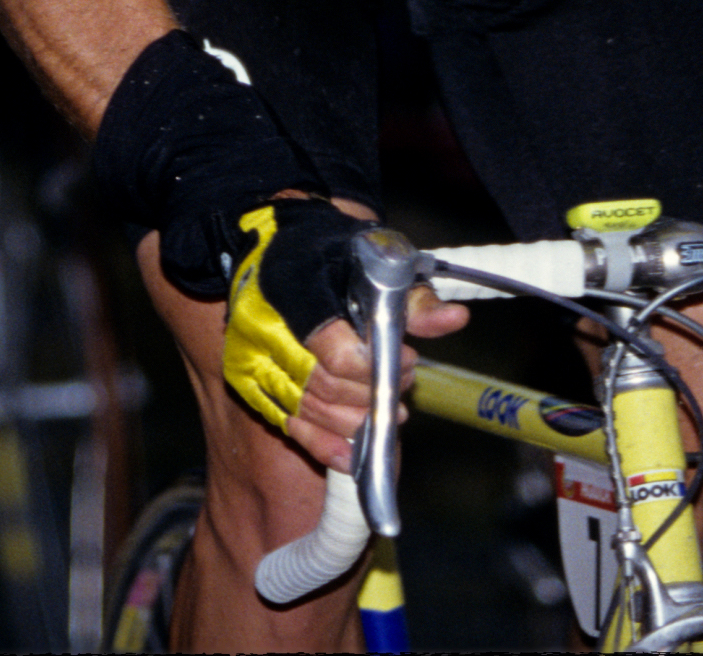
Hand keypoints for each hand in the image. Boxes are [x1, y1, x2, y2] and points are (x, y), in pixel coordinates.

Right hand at [218, 197, 463, 470]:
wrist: (277, 246)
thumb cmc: (330, 253)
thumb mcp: (374, 263)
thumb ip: (413, 299)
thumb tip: (454, 319)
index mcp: (294, 290)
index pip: (337, 354)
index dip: (378, 368)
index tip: (408, 359)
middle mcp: (264, 327)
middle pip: (327, 388)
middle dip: (374, 394)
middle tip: (403, 381)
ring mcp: (251, 358)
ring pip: (311, 410)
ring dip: (356, 420)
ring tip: (387, 409)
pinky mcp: (248, 382)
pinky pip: (288, 425)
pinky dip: (322, 445)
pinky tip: (351, 455)